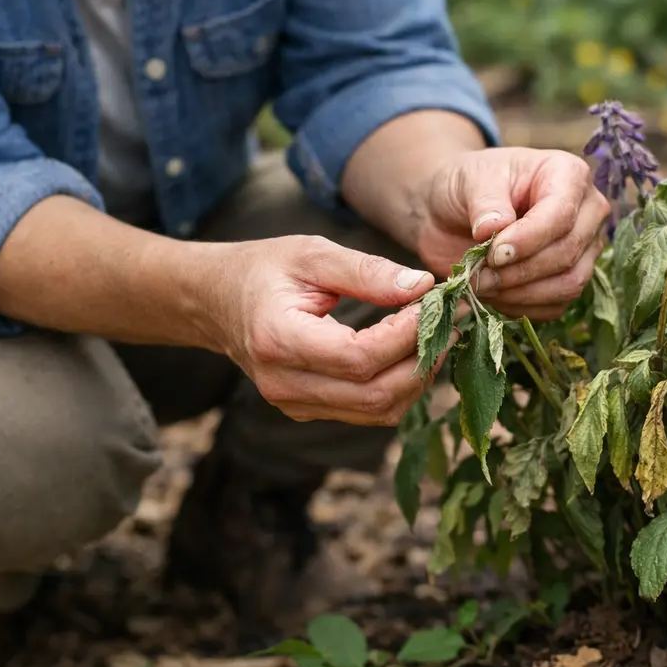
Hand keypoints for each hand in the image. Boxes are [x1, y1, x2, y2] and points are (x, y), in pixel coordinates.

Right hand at [202, 235, 453, 425]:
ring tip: (435, 337)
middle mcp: (284, 384)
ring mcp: (294, 405)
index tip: (432, 304)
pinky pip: (367, 412)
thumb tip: (422, 287)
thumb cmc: (264, 270)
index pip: (359, 357)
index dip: (405, 336)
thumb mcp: (312, 254)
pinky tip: (410, 354)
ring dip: (416, 377)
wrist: (218, 302)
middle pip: (374, 394)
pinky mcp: (308, 411)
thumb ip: (367, 271)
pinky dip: (399, 387)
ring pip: (377, 411)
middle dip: (421, 360)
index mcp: (278, 340)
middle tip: (448, 324)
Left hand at [417, 147, 610, 319]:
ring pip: (569, 283)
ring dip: (521, 293)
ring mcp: (584, 248)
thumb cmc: (469, 185)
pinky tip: (494, 295)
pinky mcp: (570, 279)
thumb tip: (494, 229)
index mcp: (569, 174)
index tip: (492, 253)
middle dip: (520, 270)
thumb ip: (485, 202)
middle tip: (479, 273)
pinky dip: (522, 307)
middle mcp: (587, 211)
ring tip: (483, 284)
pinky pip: (557, 305)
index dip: (528, 240)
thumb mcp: (470, 180)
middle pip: (568, 251)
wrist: (455, 209)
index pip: (561, 215)